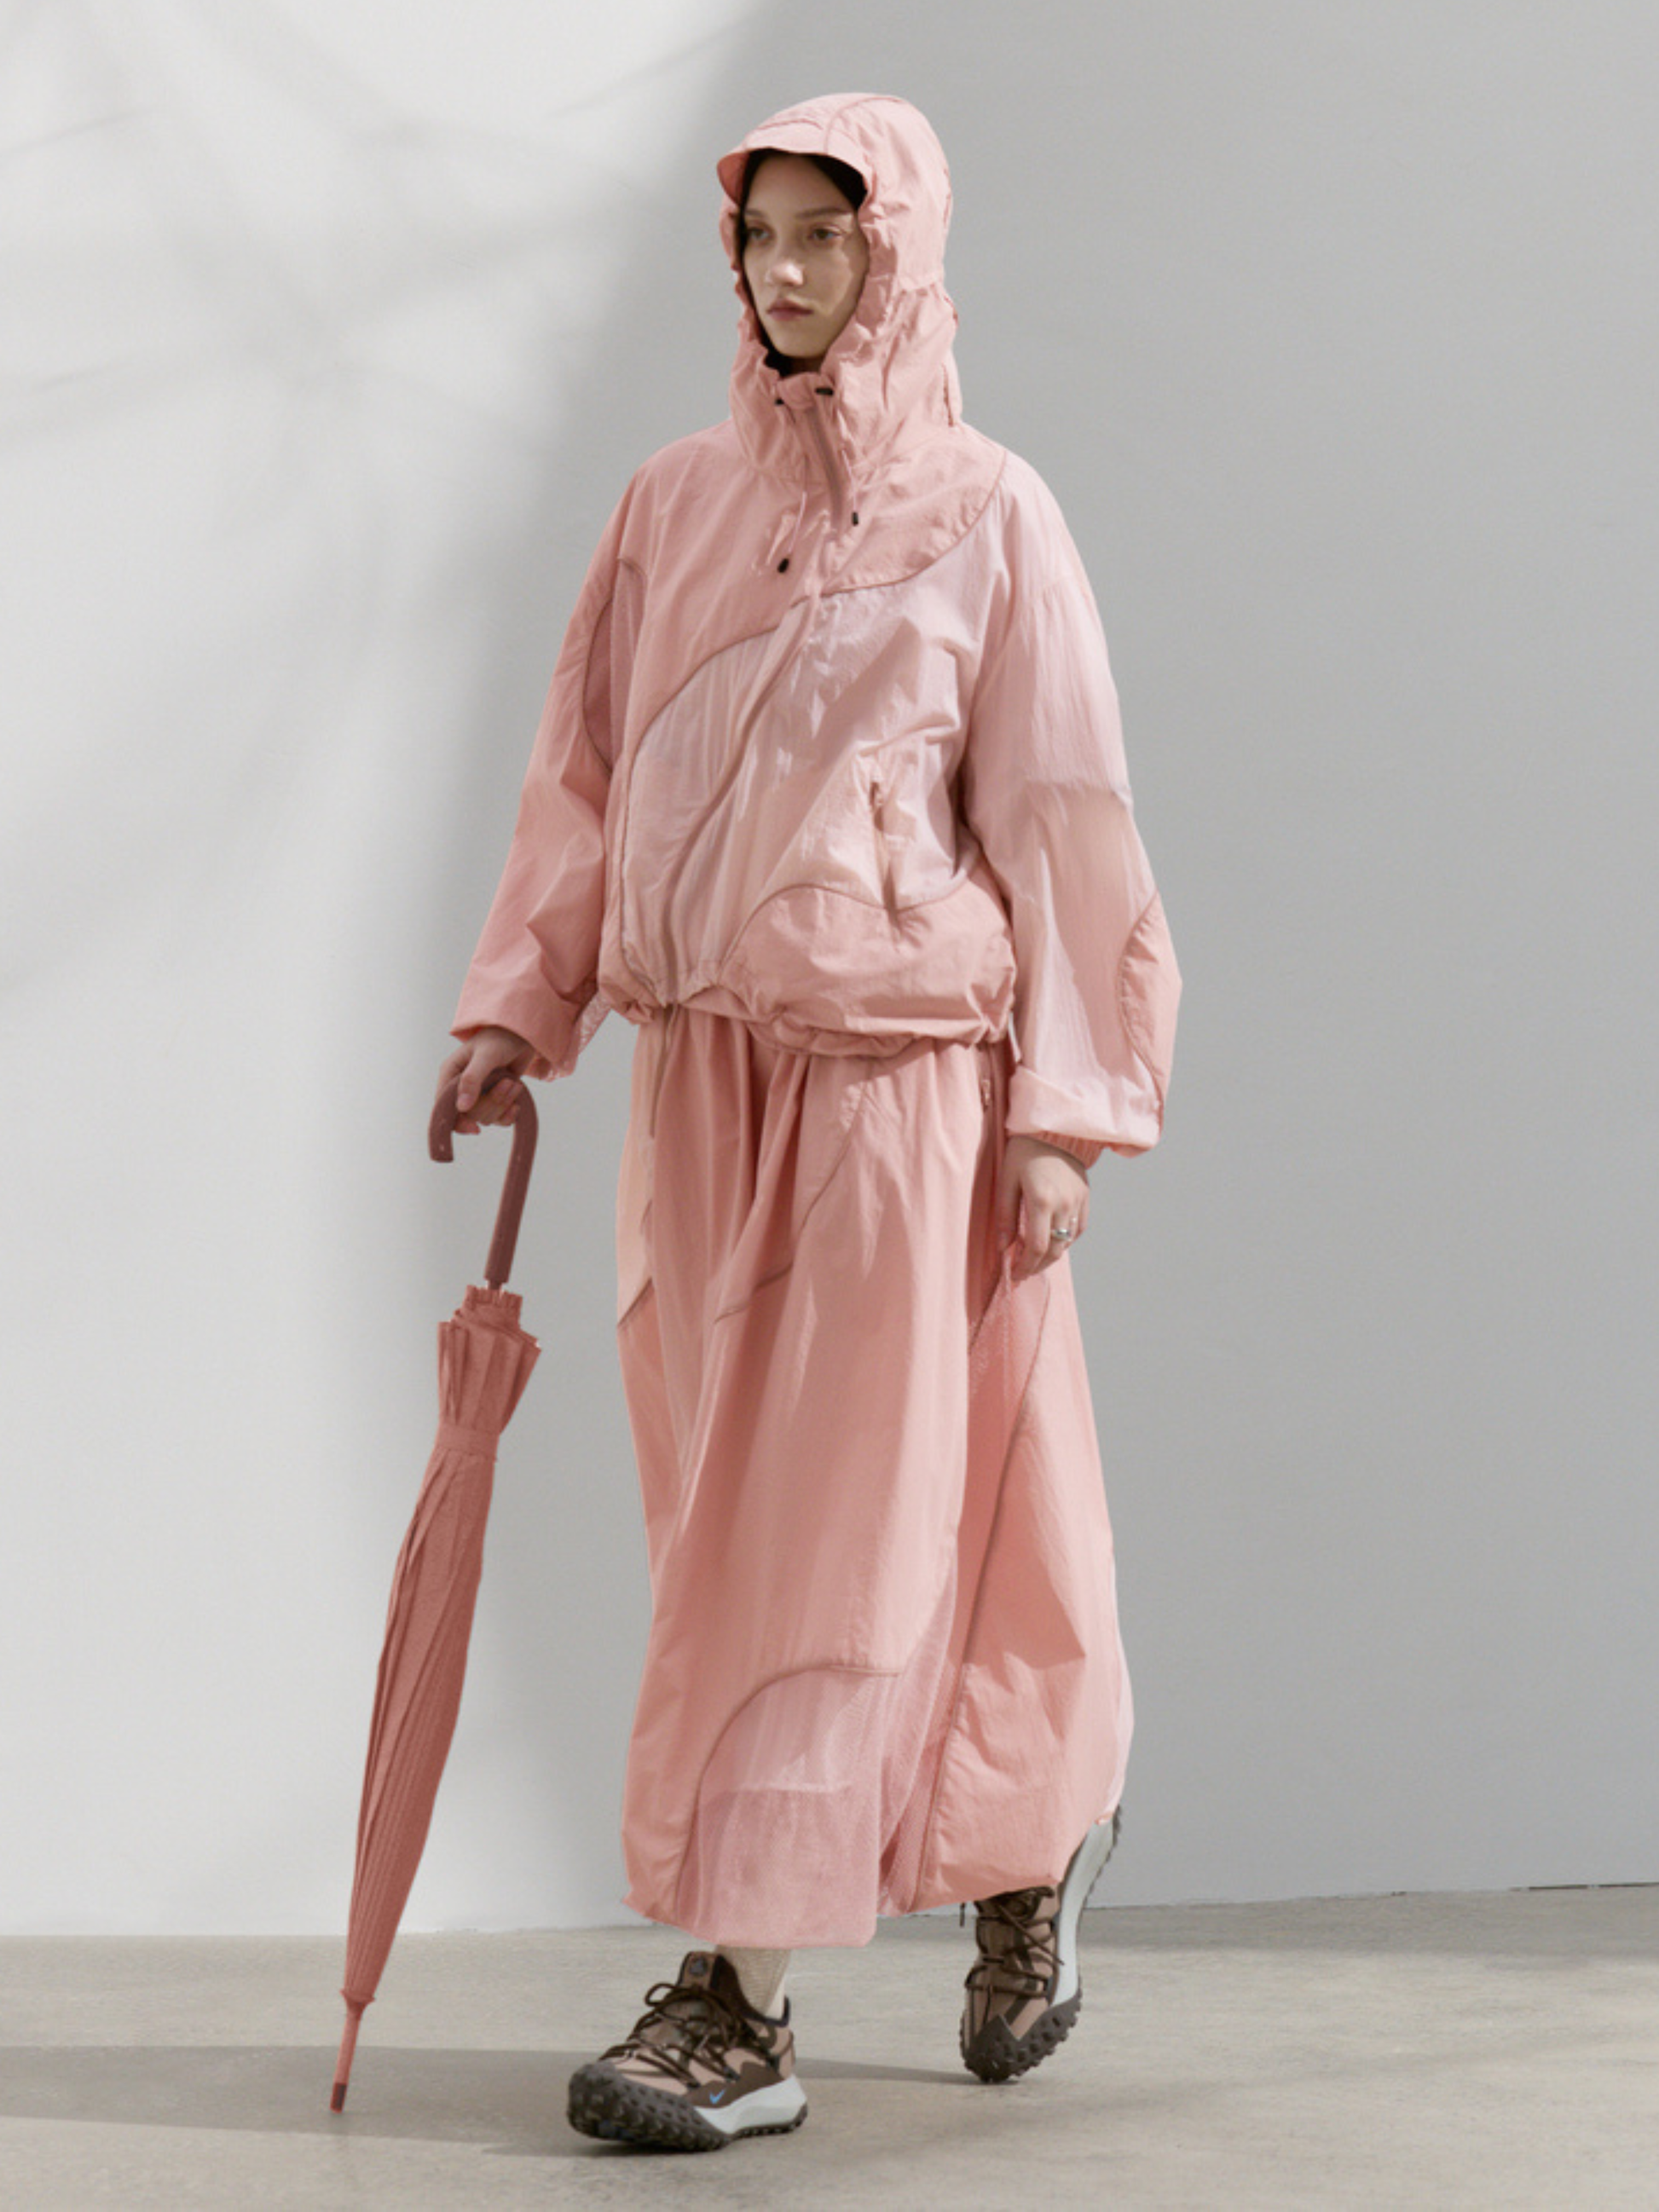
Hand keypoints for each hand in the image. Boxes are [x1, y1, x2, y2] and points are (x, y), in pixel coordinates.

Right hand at [435, 1027, 533, 1135]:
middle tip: (508, 1083)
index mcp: (450, 1074)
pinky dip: (509, 1114)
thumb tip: (462, 1107)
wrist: (521, 1037)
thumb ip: (472, 1079)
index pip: (443, 1106)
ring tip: (514, 1083)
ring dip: (503, 1104)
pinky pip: (498, 1119)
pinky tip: (517, 1102)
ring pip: (485, 1118)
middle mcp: (460, 1087)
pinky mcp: (493, 1100)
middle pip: (469, 1115)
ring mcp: (477, 1095)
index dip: (456, 1121)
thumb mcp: (486, 1056)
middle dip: (492, 1103)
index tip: (474, 1129)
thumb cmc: (500, 1039)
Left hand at [999, 1135, 1088, 1280]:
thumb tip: (1003, 1247)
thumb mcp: (1006, 1180)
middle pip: (1054, 1251)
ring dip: (1051, 1256)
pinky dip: (1065, 1241)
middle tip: (1023, 1271)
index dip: (1025, 1266)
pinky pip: (1078, 1229)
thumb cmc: (1023, 1151)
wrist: (1053, 1129)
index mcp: (1041, 1201)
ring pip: (1067, 1243)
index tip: (1014, 1273)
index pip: (1035, 1247)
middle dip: (1037, 1266)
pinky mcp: (1085, 1198)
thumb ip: (1005, 1216)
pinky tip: (1052, 1242)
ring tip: (1035, 1260)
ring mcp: (1078, 1202)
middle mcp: (1064, 1205)